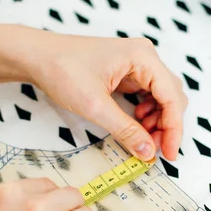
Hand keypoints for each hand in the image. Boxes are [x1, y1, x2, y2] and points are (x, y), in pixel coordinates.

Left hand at [0, 21, 186, 160]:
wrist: (36, 56)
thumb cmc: (61, 70)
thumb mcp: (95, 106)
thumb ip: (125, 130)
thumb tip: (148, 152)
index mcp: (143, 57)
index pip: (172, 97)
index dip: (174, 129)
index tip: (169, 154)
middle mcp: (145, 57)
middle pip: (171, 97)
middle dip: (166, 126)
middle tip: (154, 151)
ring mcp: (137, 63)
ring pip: (161, 98)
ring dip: (157, 121)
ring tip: (141, 138)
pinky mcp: (127, 72)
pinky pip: (147, 96)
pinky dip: (146, 114)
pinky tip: (135, 123)